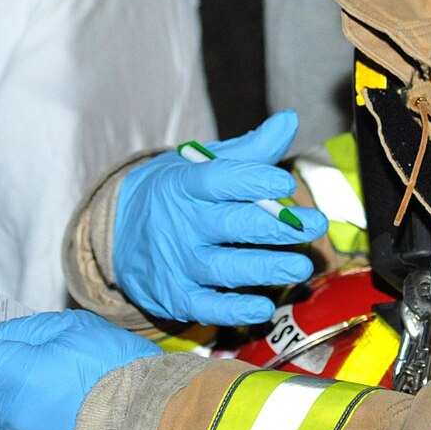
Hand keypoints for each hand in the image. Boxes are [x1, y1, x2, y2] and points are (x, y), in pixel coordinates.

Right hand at [112, 111, 327, 325]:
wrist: (117, 232)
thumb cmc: (177, 194)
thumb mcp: (202, 165)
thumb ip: (250, 149)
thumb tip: (289, 119)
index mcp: (186, 184)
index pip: (220, 179)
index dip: (252, 181)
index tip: (286, 185)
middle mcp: (180, 223)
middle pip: (231, 225)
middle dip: (276, 227)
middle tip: (313, 225)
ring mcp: (177, 262)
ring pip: (224, 267)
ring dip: (266, 268)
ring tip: (300, 267)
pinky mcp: (176, 296)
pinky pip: (207, 307)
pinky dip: (235, 310)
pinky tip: (264, 308)